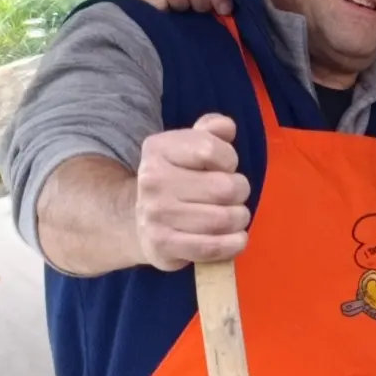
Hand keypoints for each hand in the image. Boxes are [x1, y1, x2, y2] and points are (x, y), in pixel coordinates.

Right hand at [133, 113, 250, 268]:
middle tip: (233, 196)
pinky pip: (213, 247)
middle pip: (224, 187)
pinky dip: (233, 244)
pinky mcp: (162, 245)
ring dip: (239, 219)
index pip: (210, 149)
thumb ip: (211, 130)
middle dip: (239, 192)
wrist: (137, 219)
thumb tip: (226, 127)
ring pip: (223, 219)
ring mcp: (155, 215)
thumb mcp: (188, 146)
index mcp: (158, 149)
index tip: (224, 168)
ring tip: (234, 216)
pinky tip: (236, 238)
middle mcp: (152, 180)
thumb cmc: (176, 178)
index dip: (229, 160)